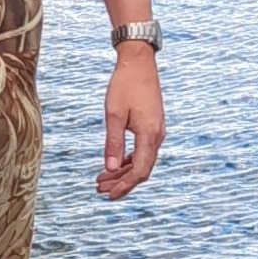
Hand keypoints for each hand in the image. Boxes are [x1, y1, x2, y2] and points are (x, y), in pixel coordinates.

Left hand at [99, 42, 164, 199]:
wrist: (139, 63)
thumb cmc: (125, 85)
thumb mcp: (114, 114)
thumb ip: (112, 143)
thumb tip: (109, 169)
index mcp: (149, 134)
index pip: (139, 171)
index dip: (124, 186)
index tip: (109, 195)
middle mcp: (157, 136)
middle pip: (141, 169)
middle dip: (121, 182)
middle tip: (100, 190)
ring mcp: (156, 131)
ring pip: (141, 161)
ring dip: (122, 172)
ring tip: (102, 180)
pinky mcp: (152, 126)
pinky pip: (142, 150)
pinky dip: (127, 160)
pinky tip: (113, 165)